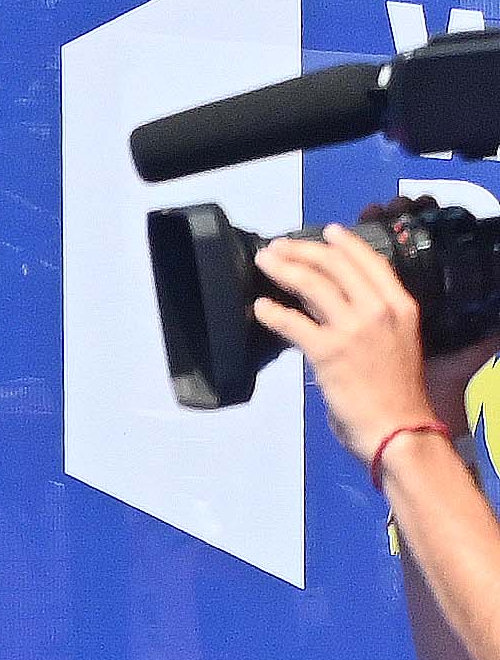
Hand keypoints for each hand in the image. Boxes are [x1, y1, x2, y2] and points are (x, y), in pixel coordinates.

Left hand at [255, 226, 445, 452]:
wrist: (399, 428)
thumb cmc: (396, 393)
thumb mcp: (394, 343)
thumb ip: (367, 320)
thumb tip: (327, 304)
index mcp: (400, 306)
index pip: (370, 262)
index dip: (345, 243)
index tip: (326, 231)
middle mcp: (379, 310)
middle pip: (335, 266)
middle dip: (303, 250)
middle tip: (279, 246)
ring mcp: (354, 329)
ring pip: (312, 285)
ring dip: (284, 269)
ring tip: (265, 262)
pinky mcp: (328, 352)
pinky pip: (293, 323)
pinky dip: (272, 312)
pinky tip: (259, 307)